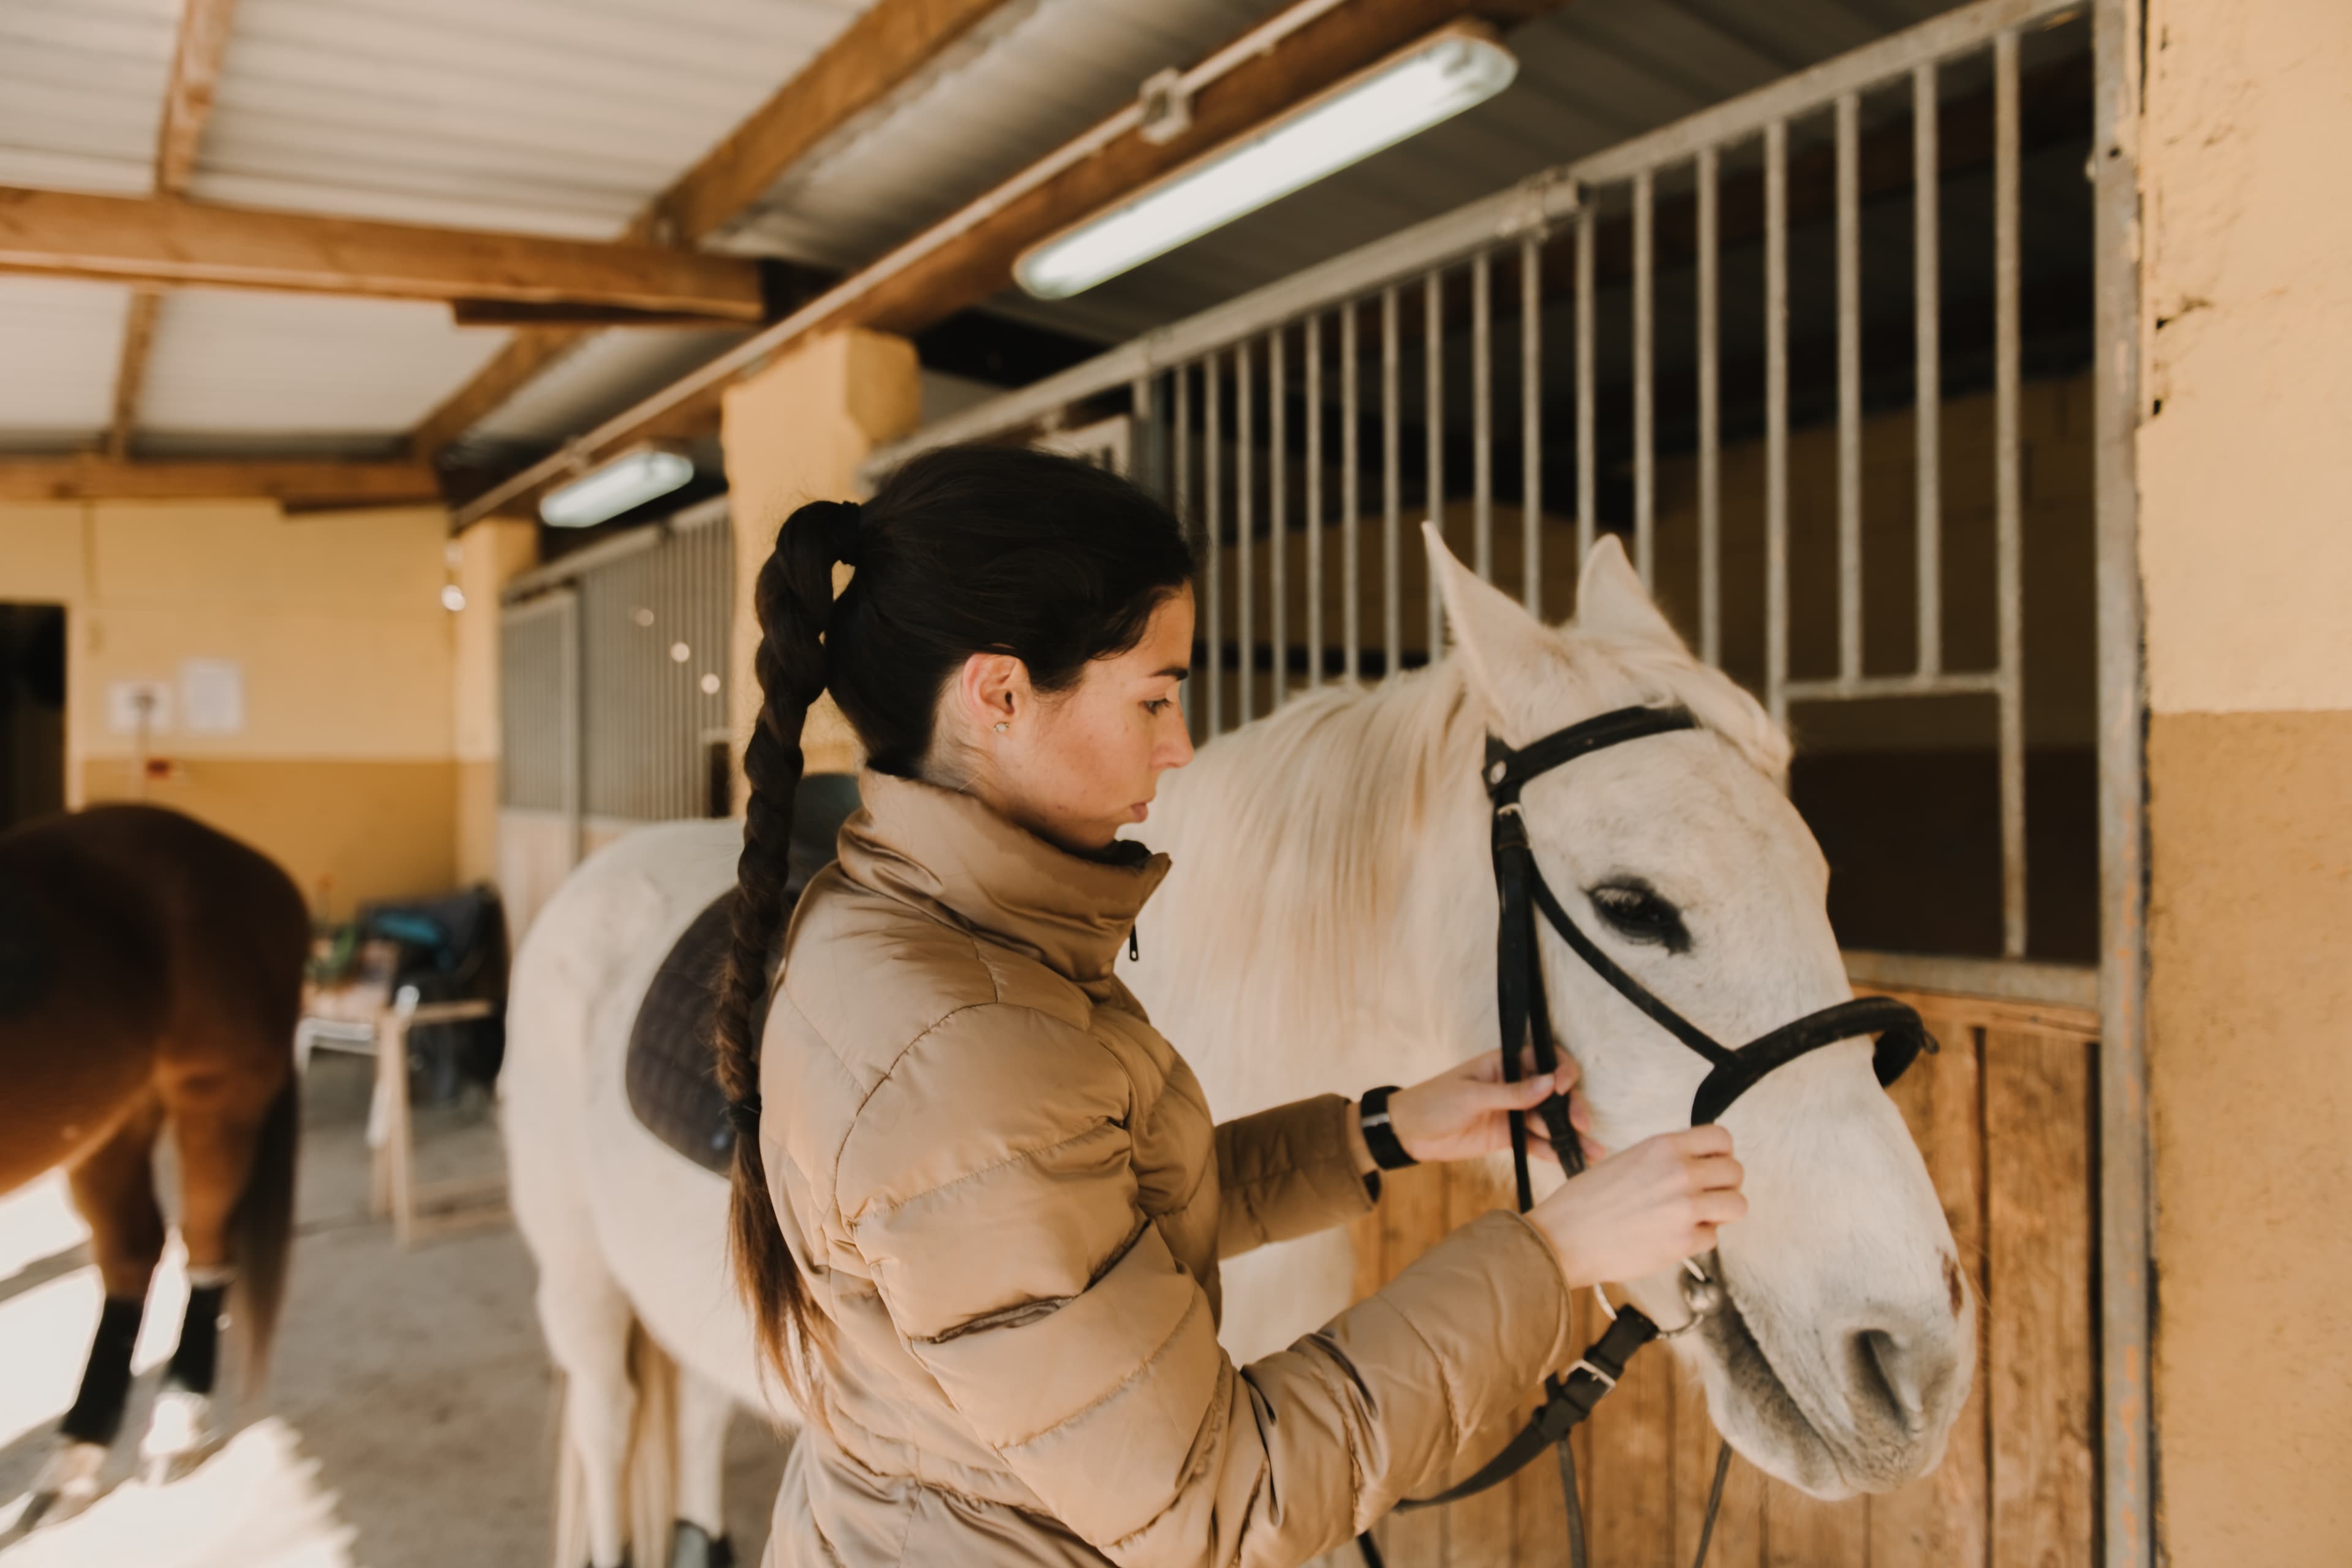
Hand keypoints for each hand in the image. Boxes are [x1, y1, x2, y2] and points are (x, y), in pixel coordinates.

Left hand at [1382, 1049, 1600, 1165]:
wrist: (1408, 1133)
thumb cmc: (1433, 1102)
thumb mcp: (1471, 1095)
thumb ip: (1512, 1092)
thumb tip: (1550, 1083)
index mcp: (1502, 1064)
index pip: (1542, 1059)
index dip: (1560, 1070)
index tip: (1564, 1086)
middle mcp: (1513, 1085)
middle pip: (1552, 1093)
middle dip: (1570, 1108)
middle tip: (1582, 1125)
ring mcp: (1512, 1111)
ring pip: (1548, 1121)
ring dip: (1569, 1135)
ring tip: (1591, 1151)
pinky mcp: (1508, 1136)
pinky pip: (1536, 1142)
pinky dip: (1553, 1151)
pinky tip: (1572, 1160)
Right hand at [1524, 1126, 1745, 1288]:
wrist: (1565, 1237)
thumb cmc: (1586, 1201)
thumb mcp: (1628, 1160)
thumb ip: (1665, 1159)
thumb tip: (1696, 1164)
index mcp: (1664, 1147)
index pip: (1722, 1138)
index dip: (1721, 1153)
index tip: (1713, 1163)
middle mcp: (1680, 1174)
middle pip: (1736, 1172)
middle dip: (1725, 1184)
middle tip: (1708, 1194)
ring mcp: (1685, 1209)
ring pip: (1736, 1205)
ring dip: (1720, 1212)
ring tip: (1698, 1216)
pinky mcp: (1684, 1243)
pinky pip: (1713, 1238)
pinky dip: (1698, 1239)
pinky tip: (1673, 1236)